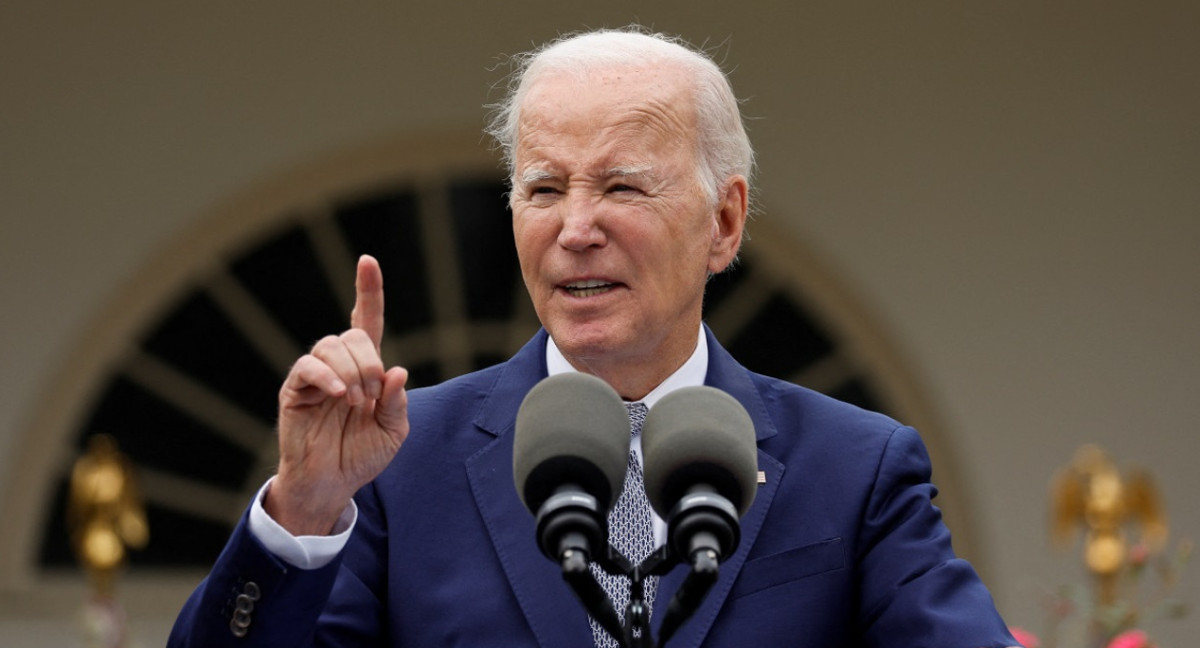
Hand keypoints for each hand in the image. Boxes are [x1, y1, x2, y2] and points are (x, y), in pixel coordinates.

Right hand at [265, 255, 409, 535]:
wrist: (332, 484)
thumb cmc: (361, 454)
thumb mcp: (393, 431)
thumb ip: (397, 402)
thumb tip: (397, 371)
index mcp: (365, 368)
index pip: (366, 320)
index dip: (368, 291)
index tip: (368, 261)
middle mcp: (339, 365)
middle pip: (353, 334)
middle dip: (370, 361)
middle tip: (373, 394)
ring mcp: (316, 376)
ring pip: (331, 347)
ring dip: (352, 371)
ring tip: (356, 402)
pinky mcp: (295, 390)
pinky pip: (308, 367)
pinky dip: (328, 376)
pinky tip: (339, 395)